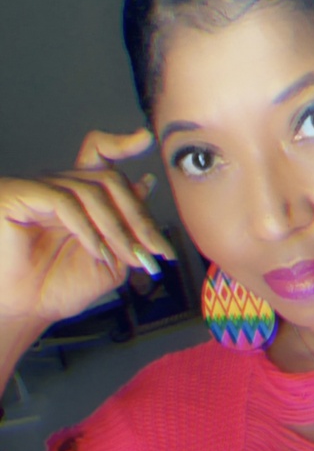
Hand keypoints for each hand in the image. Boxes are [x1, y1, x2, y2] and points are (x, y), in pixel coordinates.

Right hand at [0, 128, 175, 325]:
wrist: (24, 310)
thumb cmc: (58, 287)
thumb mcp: (110, 261)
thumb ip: (130, 229)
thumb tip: (146, 187)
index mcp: (79, 196)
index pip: (100, 155)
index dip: (122, 143)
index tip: (146, 139)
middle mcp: (59, 186)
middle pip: (109, 179)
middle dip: (138, 216)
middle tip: (155, 248)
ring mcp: (39, 189)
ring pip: (92, 191)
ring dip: (118, 228)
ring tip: (127, 257)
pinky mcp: (21, 196)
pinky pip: (65, 202)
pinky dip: (88, 228)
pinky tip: (97, 251)